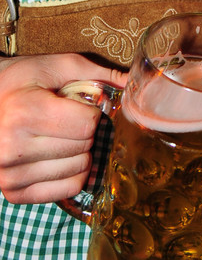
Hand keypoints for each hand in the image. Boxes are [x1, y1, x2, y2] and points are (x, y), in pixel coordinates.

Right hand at [0, 53, 126, 204]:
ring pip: (80, 169)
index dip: (92, 113)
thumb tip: (132, 82)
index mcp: (26, 112)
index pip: (87, 124)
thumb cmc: (20, 82)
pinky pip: (67, 189)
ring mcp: (10, 175)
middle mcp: (13, 148)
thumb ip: (95, 73)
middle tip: (66, 120)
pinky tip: (57, 156)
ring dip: (80, 153)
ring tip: (58, 136)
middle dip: (86, 132)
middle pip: (85, 147)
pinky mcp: (13, 193)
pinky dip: (73, 173)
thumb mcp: (54, 66)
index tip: (79, 105)